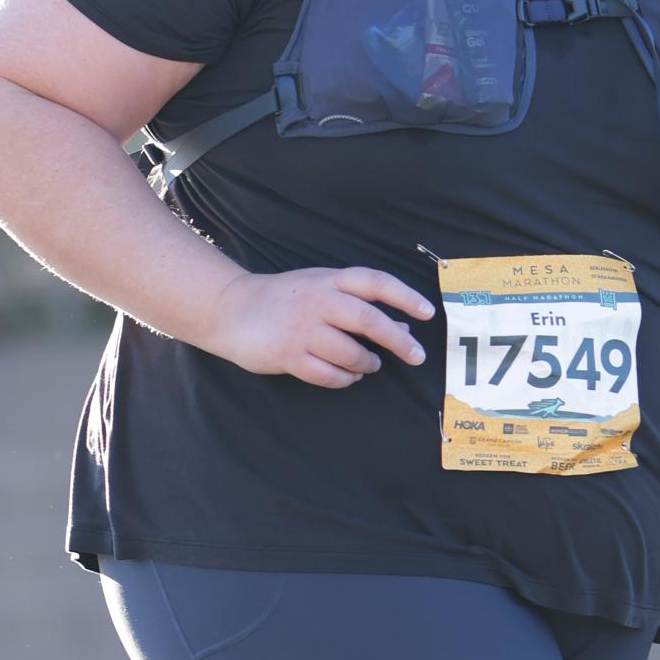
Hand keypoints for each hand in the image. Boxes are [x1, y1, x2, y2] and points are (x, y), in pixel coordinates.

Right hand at [210, 265, 434, 388]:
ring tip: (370, 364)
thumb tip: (402, 325)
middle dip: (398, 341)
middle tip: (417, 356)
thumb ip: (357, 304)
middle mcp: (317, 301)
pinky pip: (329, 375)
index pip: (375, 282)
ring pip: (351, 353)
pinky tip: (349, 375)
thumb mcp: (321, 289)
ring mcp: (302, 329)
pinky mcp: (288, 355)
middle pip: (368, 320)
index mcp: (329, 280)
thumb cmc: (285, 299)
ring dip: (368, 363)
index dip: (404, 296)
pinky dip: (346, 379)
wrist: (231, 309)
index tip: (428, 312)